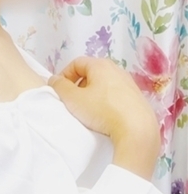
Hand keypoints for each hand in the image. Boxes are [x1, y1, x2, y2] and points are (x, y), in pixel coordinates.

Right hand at [49, 57, 160, 179]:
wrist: (137, 130)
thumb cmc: (103, 111)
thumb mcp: (73, 99)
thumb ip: (60, 87)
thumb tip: (54, 80)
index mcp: (100, 65)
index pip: (76, 63)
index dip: (65, 75)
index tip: (60, 90)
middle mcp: (116, 70)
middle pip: (91, 73)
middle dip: (78, 86)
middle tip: (72, 101)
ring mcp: (129, 83)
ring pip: (104, 84)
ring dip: (92, 94)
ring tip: (88, 111)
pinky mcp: (137, 98)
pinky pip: (116, 95)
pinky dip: (106, 102)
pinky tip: (105, 117)